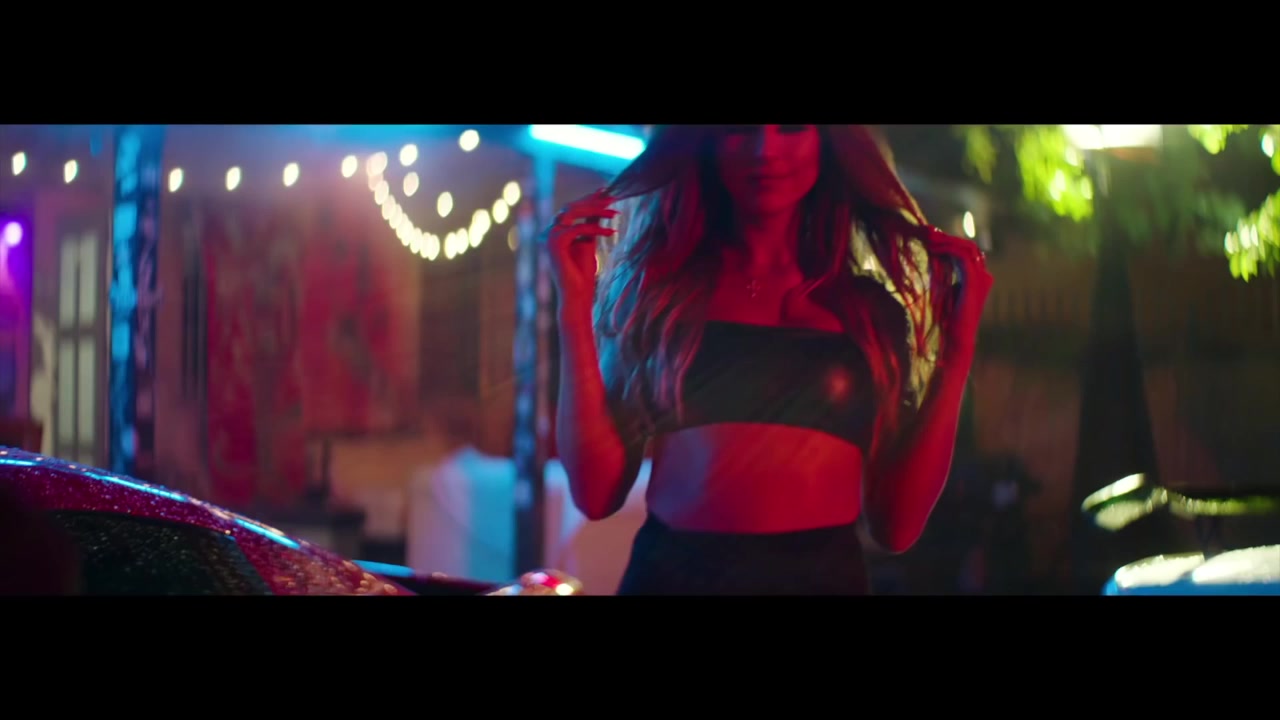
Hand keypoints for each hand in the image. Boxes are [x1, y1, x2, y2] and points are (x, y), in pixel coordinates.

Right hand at [546, 189, 617, 307]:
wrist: (577, 295)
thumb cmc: (583, 274)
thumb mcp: (589, 243)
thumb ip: (591, 225)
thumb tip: (600, 207)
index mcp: (555, 232)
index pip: (572, 209)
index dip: (589, 199)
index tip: (606, 191)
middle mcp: (549, 232)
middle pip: (571, 207)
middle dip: (593, 201)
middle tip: (613, 198)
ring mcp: (549, 237)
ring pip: (573, 212)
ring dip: (596, 210)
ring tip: (615, 213)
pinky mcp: (555, 243)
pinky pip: (578, 228)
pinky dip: (596, 228)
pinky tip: (612, 231)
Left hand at [926, 228, 992, 359]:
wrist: (954, 340)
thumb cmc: (946, 320)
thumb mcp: (944, 291)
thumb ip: (943, 274)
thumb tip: (931, 259)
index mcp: (978, 278)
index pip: (966, 251)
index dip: (949, 241)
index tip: (930, 236)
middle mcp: (984, 276)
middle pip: (967, 246)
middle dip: (947, 237)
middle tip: (927, 231)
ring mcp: (982, 278)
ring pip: (966, 248)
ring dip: (946, 240)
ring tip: (928, 238)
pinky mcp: (975, 281)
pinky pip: (962, 256)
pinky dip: (947, 249)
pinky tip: (933, 248)